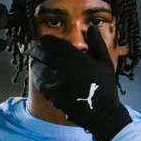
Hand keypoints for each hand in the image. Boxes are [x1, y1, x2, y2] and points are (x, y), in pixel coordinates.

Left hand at [30, 26, 131, 140]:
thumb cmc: (105, 87)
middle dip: (37, 50)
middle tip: (33, 49)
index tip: (43, 39)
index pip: (57, 44)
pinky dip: (38, 78)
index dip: (47, 40)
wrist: (102, 112)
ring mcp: (58, 83)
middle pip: (44, 55)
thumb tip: (91, 28)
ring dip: (35, 63)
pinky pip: (41, 84)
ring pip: (40, 69)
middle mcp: (66, 69)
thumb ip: (98, 44)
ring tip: (34, 61)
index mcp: (78, 60)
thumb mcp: (106, 63)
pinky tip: (38, 76)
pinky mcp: (54, 96)